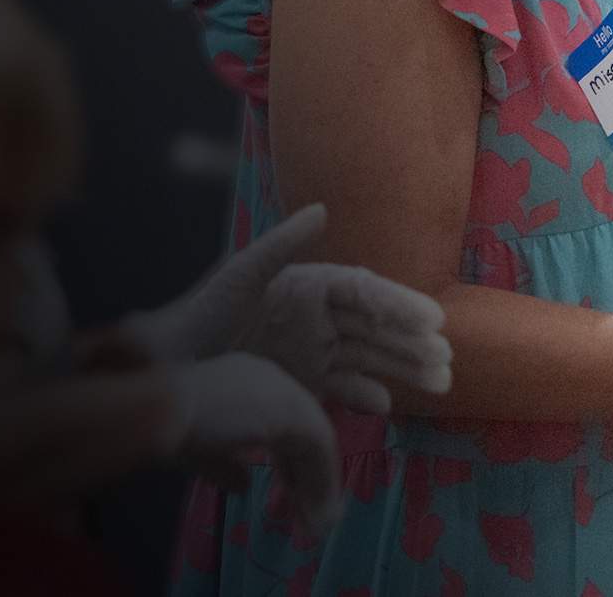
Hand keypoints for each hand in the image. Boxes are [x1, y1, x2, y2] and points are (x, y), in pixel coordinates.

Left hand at [126, 202, 453, 409]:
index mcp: (309, 285)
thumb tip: (322, 208)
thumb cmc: (200, 314)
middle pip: (377, 327)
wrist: (165, 364)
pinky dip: (366, 393)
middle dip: (414, 343)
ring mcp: (312, 348)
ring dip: (404, 368)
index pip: (367, 292)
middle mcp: (317, 315)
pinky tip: (387, 404)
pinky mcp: (301, 378)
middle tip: (447, 361)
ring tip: (441, 384)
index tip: (435, 319)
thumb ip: (282, 243)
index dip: (402, 305)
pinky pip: (343, 384)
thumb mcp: (240, 275)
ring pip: (369, 357)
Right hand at [163, 353, 342, 535]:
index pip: (281, 425)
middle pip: (302, 431)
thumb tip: (245, 486)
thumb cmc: (167, 428)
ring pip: (315, 439)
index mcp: (246, 384)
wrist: (156, 409)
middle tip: (308, 514)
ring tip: (316, 521)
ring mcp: (282, 389)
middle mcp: (270, 380)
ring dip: (317, 482)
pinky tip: (316, 506)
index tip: (290, 492)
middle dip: (306, 476)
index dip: (288, 462)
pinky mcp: (291, 407)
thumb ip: (226, 467)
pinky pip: (319, 445)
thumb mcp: (198, 452)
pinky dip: (321, 477)